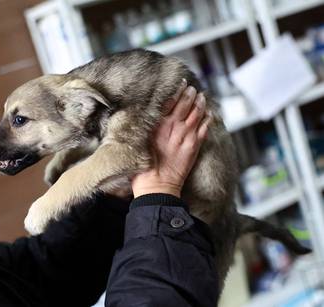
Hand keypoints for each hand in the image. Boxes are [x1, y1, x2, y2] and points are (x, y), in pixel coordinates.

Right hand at [132, 81, 211, 197]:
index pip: (169, 102)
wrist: (157, 187)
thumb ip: (145, 128)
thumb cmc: (143, 168)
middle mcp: (173, 128)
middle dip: (190, 94)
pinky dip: (207, 119)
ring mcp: (186, 137)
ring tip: (201, 96)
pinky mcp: (194, 147)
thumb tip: (147, 117)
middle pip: (185, 104)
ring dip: (200, 103)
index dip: (176, 91)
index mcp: (157, 126)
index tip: (179, 84)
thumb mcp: (138, 144)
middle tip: (191, 88)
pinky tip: (209, 114)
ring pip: (197, 113)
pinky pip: (204, 128)